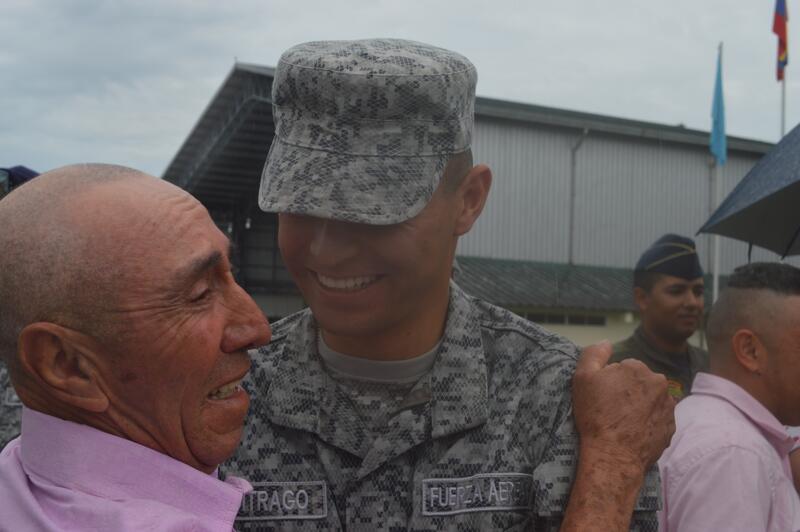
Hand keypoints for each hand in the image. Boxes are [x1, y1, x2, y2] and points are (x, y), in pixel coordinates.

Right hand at [572, 341, 675, 471]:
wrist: (613, 455)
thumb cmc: (596, 415)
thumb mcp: (583, 378)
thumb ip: (594, 353)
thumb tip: (606, 342)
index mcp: (638, 368)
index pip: (623, 368)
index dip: (610, 381)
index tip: (602, 396)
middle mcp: (659, 384)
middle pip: (638, 383)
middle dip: (627, 392)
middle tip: (610, 410)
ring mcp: (668, 407)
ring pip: (649, 400)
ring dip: (638, 406)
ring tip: (621, 422)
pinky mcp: (670, 427)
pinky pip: (657, 419)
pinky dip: (647, 422)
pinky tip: (632, 431)